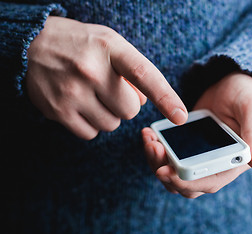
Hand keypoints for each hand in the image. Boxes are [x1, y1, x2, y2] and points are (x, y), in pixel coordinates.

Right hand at [26, 16, 186, 139]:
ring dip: (108, 115)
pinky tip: (81, 106)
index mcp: (110, 48)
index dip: (165, 97)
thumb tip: (144, 102)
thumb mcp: (110, 43)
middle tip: (110, 89)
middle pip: (130, 110)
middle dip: (126, 104)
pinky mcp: (57, 111)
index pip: (144, 75)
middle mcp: (91, 70)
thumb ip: (133, 70)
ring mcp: (72, 92)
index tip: (181, 116)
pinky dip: (91, 125)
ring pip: (112, 124)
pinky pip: (90, 133)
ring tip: (92, 95)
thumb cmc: (81, 45)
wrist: (32, 45)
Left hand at [142, 73, 251, 197]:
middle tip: (153, 148)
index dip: (186, 182)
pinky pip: (167, 157)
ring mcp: (198, 157)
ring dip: (157, 162)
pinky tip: (150, 134)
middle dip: (165, 171)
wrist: (232, 85)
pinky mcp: (185, 147)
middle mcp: (215, 165)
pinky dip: (156, 150)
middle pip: (185, 184)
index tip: (165, 171)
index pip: (208, 182)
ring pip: (173, 174)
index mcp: (233, 162)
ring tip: (150, 140)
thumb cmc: (247, 96)